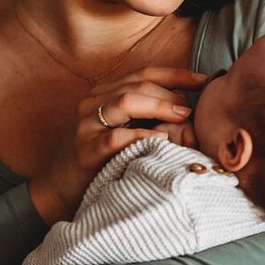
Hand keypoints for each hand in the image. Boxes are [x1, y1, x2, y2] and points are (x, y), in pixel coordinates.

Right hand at [28, 66, 206, 223]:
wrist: (59, 190)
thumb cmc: (100, 161)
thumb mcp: (123, 131)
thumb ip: (147, 118)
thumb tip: (189, 112)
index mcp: (103, 95)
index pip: (143, 74)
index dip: (176, 75)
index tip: (205, 81)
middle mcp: (92, 104)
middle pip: (137, 85)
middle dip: (170, 94)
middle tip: (192, 110)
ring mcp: (86, 126)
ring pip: (125, 102)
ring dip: (159, 107)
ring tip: (181, 118)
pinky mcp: (84, 150)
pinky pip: (116, 137)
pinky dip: (142, 136)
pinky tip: (161, 141)